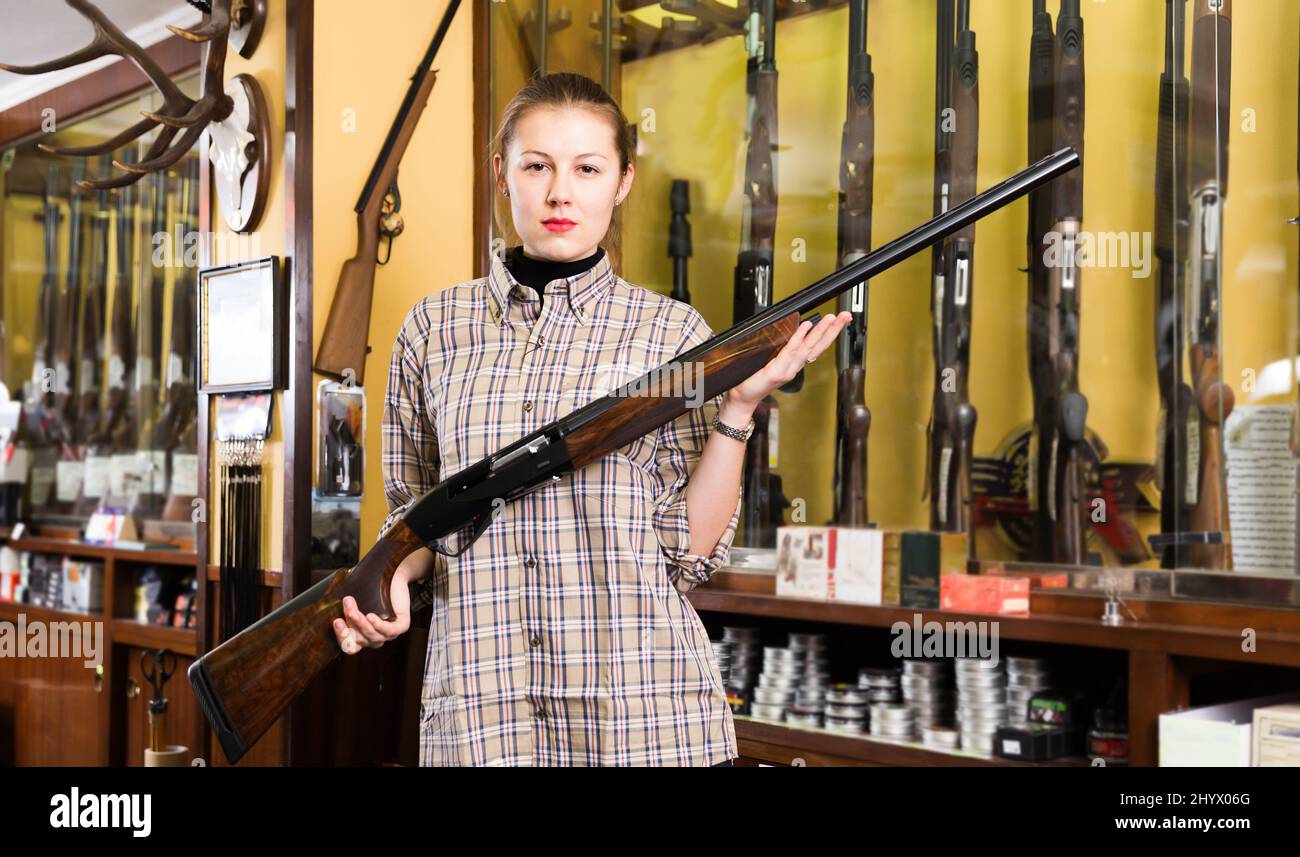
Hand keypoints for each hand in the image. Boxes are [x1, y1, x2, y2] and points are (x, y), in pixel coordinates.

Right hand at [333, 570, 411, 654]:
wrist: (392, 576)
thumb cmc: (370, 589)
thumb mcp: (354, 599)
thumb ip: (342, 606)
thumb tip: (327, 601)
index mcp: (363, 636)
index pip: (350, 647)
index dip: (343, 638)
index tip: (336, 621)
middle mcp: (375, 638)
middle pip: (360, 639)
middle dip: (350, 622)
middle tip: (345, 604)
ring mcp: (389, 633)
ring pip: (372, 635)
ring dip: (360, 620)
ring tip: (351, 604)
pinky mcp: (402, 626)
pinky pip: (389, 631)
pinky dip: (378, 625)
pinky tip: (371, 616)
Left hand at [727, 311, 852, 409]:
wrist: (741, 399)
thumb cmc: (753, 380)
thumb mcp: (770, 362)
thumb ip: (781, 349)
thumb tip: (789, 330)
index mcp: (794, 364)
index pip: (815, 347)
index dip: (829, 333)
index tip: (838, 320)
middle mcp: (793, 367)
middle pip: (818, 346)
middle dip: (833, 330)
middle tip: (845, 317)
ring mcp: (787, 370)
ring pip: (807, 347)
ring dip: (821, 332)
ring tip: (831, 319)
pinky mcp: (777, 372)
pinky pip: (789, 351)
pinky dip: (798, 338)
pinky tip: (806, 327)